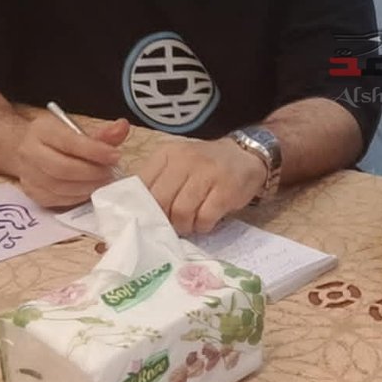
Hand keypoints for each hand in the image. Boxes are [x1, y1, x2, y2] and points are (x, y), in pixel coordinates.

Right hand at [13, 116, 129, 207]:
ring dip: (88, 187)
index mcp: (42, 130)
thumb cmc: (55, 139)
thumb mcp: (75, 130)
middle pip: (63, 168)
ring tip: (103, 181)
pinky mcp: (33, 193)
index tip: (115, 155)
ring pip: (61, 187)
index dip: (95, 151)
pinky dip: (78, 196)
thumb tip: (122, 128)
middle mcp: (30, 152)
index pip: (69, 142)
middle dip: (92, 172)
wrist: (23, 149)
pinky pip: (58, 200)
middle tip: (110, 172)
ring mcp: (29, 175)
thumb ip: (101, 133)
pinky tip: (89, 190)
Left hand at [133, 138, 265, 234]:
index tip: (146, 219)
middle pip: (160, 201)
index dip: (141, 208)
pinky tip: (205, 221)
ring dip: (184, 226)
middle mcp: (185, 159)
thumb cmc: (204, 166)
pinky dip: (202, 227)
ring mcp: (207, 173)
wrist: (245, 155)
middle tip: (170, 225)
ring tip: (189, 224)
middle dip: (163, 220)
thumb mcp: (176, 164)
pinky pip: (204, 218)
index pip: (141, 185)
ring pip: (182, 212)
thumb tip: (135, 213)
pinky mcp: (226, 189)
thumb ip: (155, 183)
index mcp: (166, 154)